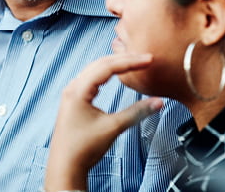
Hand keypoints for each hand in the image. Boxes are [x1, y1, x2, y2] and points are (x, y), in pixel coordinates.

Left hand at [45, 53, 163, 190]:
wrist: (65, 166)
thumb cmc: (83, 148)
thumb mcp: (113, 128)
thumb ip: (136, 113)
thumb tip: (159, 102)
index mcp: (78, 90)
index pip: (107, 67)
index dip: (129, 62)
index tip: (148, 59)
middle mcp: (72, 88)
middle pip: (100, 64)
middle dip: (123, 59)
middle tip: (145, 58)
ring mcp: (71, 93)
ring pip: (94, 70)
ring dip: (114, 64)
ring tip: (134, 62)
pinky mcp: (74, 101)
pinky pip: (90, 79)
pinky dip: (105, 73)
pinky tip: (115, 74)